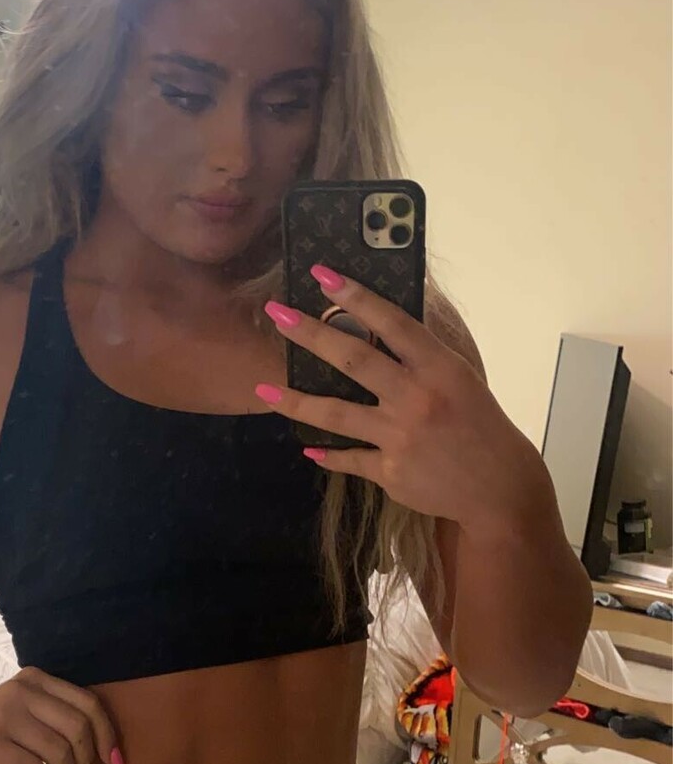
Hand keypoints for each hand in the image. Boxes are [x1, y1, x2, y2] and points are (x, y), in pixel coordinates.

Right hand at [0, 667, 123, 763]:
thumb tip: (110, 752)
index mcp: (36, 679)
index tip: (114, 763)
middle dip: (87, 761)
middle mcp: (21, 690)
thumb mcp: (30, 716)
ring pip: (59, 751)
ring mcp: (4, 715)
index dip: (108, 736)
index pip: (89, 704)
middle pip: (78, 727)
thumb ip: (63, 719)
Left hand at [262, 267, 542, 532]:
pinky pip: (350, 458)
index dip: (356, 296)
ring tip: (263, 390)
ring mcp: (399, 437)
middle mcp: (416, 399)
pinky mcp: (390, 471)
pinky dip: (329, 454)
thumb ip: (420, 359)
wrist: (500, 488)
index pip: (392, 322)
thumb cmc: (481, 425)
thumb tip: (376, 330)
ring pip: (335, 414)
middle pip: (353, 360)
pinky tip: (308, 449)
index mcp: (439, 368)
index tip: (322, 274)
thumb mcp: (460, 381)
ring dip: (295, 401)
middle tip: (276, 313)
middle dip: (310, 334)